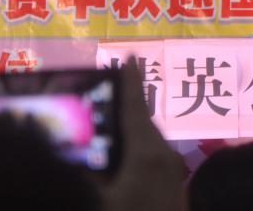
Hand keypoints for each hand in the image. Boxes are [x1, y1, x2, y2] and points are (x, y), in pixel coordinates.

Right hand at [100, 58, 185, 210]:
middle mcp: (165, 160)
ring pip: (150, 144)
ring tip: (114, 124)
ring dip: (133, 132)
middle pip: (144, 125)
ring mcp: (173, 176)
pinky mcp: (174, 192)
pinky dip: (138, 152)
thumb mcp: (99, 199)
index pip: (135, 109)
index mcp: (147, 156)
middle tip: (114, 88)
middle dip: (128, 107)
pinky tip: (124, 161)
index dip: (129, 82)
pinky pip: (154, 161)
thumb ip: (87, 175)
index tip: (128, 56)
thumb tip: (78, 154)